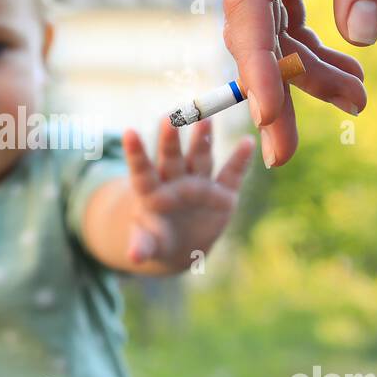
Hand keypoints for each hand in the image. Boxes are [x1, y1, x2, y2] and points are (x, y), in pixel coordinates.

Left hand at [120, 119, 253, 270]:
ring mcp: (199, 184)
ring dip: (203, 139)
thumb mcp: (148, 243)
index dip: (136, 152)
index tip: (128, 133)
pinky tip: (248, 143)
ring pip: (200, 157)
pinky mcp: (222, 193)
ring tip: (205, 120)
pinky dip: (241, 159)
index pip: (142, 169)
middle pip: (171, 157)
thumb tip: (134, 258)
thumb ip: (142, 245)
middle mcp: (174, 180)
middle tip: (170, 118)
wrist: (180, 244)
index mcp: (152, 190)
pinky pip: (232, 174)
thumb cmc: (157, 239)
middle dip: (170, 140)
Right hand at [221, 0, 376, 166]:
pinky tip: (349, 66)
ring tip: (360, 98)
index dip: (257, 67)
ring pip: (270, 29)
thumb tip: (361, 37)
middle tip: (293, 152)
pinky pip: (285, 14)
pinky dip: (314, 45)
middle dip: (277, 89)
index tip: (268, 118)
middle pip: (252, 30)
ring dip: (306, 71)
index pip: (247, 5)